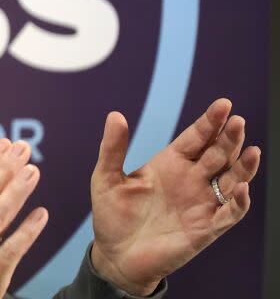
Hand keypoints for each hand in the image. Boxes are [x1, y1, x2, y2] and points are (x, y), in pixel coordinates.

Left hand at [90, 99, 260, 295]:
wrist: (115, 255)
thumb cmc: (112, 215)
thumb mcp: (107, 178)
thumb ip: (113, 148)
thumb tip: (115, 115)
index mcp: (169, 163)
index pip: (195, 137)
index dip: (209, 122)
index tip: (223, 104)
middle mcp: (190, 180)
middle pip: (217, 154)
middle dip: (229, 138)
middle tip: (238, 121)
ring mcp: (200, 203)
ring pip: (231, 180)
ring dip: (243, 167)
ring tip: (252, 151)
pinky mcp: (205, 228)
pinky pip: (229, 214)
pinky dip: (238, 202)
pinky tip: (242, 189)